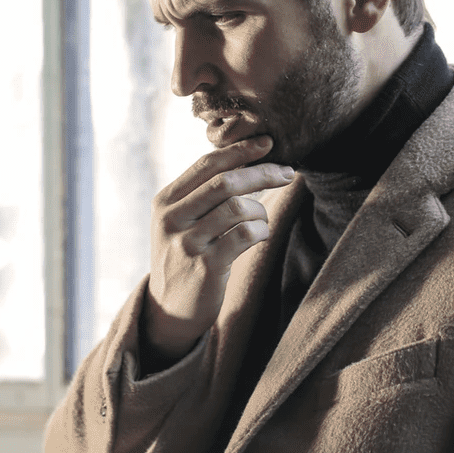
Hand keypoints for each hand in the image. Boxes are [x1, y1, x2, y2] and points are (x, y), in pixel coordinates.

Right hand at [143, 135, 293, 362]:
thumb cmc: (184, 257)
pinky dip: (261, 231)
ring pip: (238, 208)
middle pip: (225, 182)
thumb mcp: (180, 222)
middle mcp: (172, 219)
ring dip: (261, 211)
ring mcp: (187, 243)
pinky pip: (245, 235)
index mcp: (165, 201)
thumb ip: (202, 194)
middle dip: (262, 173)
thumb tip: (247, 160)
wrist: (169, 309)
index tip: (267, 143)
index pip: (206, 164)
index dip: (240, 150)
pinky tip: (259, 236)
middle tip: (288, 173)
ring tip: (262, 221)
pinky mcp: (206, 267)